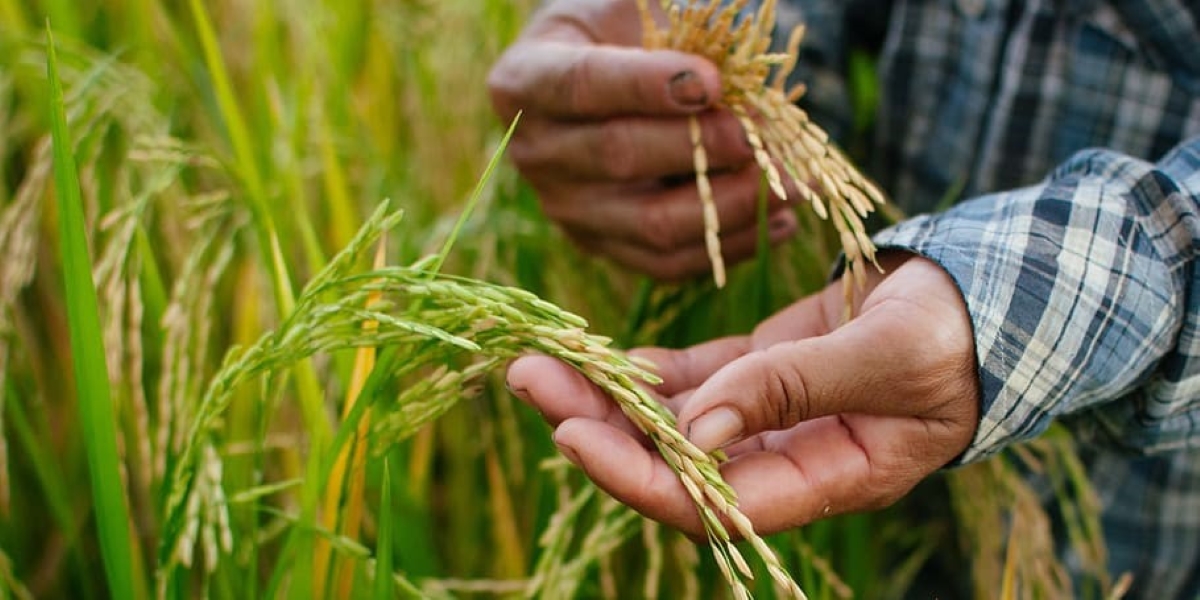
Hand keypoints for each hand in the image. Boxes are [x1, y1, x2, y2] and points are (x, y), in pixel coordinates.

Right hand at [487, 0, 798, 280]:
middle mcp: (535, 152)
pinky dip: (732, 245)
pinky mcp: (603, 246)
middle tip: (761, 134)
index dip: (646, 85)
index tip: (712, 80)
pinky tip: (780, 219)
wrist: (602, 82)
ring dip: (731, 205)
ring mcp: (567, 209)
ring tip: (790, 182)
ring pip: (652, 224)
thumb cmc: (621, 34)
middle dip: (702, 147)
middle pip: (619, 157)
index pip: (581, 85)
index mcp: (524, 81)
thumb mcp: (632, 9)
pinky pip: (669, 262)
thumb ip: (674, 31)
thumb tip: (733, 76)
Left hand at [506, 253, 979, 535]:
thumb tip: (697, 432)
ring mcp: (769, 417)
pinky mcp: (762, 372)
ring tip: (539, 359)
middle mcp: (785, 459)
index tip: (571, 432)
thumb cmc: (959, 334)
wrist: (984, 296)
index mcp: (826, 477)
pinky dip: (644, 370)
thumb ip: (794, 390)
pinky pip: (691, 380)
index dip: (638, 476)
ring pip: (673, 418)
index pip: (712, 504)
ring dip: (606, 394)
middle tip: (528, 378)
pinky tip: (597, 356)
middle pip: (673, 461)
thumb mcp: (889, 358)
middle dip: (598, 426)